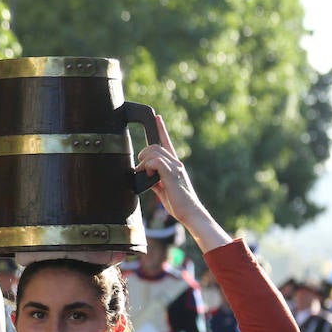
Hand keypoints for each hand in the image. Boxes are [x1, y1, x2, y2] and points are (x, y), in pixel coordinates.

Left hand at [135, 115, 229, 253]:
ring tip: (145, 174)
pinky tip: (150, 176)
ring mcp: (175, 166)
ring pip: (153, 151)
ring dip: (144, 161)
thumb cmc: (178, 204)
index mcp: (174, 165)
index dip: (161, 129)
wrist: (190, 213)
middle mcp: (176, 162)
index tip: (157, 117)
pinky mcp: (172, 173)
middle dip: (143, 154)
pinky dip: (148, 166)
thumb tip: (144, 177)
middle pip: (155, 145)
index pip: (166, 142)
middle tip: (141, 169)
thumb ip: (155, 181)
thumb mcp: (163, 190)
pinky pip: (155, 161)